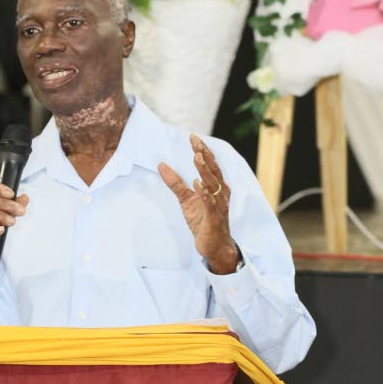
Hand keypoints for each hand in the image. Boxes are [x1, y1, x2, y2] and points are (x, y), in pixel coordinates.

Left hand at [158, 135, 239, 273]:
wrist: (214, 246)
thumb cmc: (203, 221)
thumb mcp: (186, 200)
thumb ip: (176, 183)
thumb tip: (161, 165)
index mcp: (216, 186)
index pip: (210, 164)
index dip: (203, 150)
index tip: (193, 137)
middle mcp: (220, 193)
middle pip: (213, 170)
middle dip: (205, 155)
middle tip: (195, 141)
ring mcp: (218, 205)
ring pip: (213, 184)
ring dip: (205, 171)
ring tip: (196, 157)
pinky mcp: (214, 218)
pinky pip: (210, 204)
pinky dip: (205, 193)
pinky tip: (197, 184)